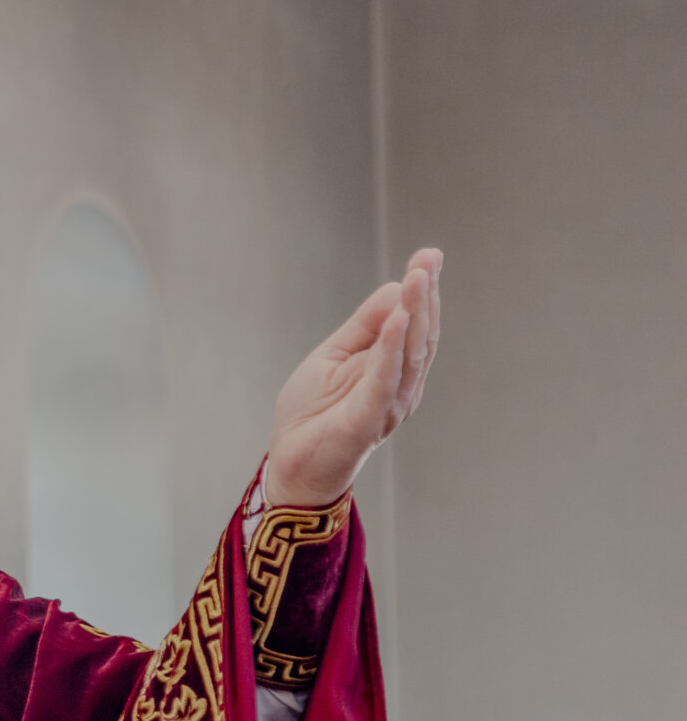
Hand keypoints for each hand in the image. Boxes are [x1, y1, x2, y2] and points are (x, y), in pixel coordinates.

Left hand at [265, 247, 441, 506]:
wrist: (290, 464)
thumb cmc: (313, 412)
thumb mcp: (334, 356)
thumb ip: (364, 327)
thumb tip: (394, 287)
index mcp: (393, 370)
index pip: (415, 325)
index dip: (422, 291)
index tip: (429, 256)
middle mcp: (400, 387)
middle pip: (420, 335)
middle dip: (425, 295)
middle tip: (430, 258)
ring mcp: (387, 404)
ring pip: (408, 353)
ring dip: (415, 312)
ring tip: (418, 277)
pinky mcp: (367, 419)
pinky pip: (384, 380)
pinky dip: (393, 348)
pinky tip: (399, 318)